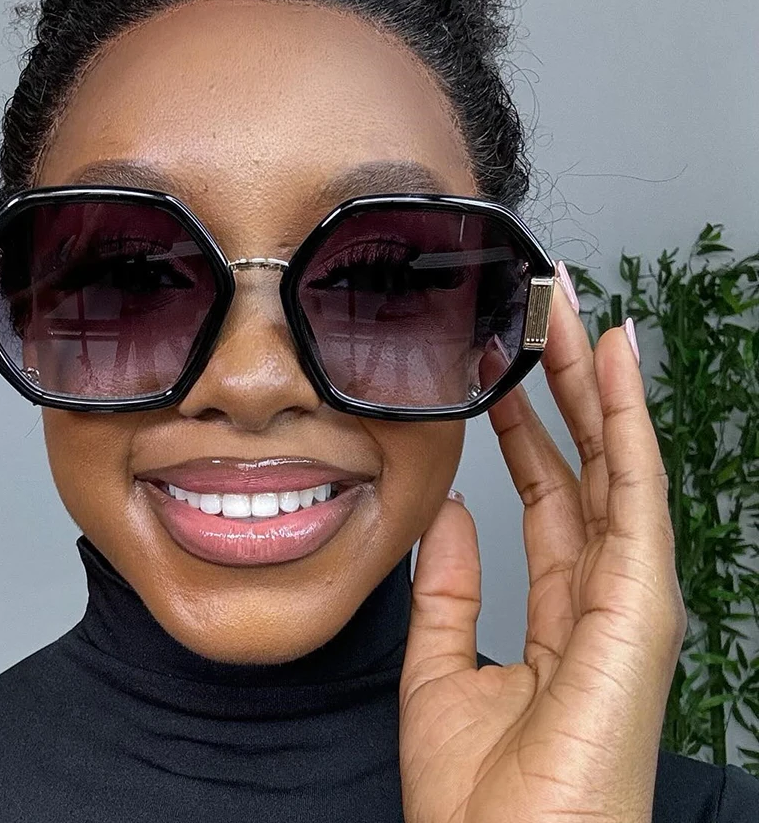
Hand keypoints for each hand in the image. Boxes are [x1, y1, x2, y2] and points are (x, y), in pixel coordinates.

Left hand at [398, 280, 686, 822]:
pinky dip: (625, 422)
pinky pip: (634, 493)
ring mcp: (631, 600)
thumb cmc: (480, 805)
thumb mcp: (439, 674)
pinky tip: (609, 363)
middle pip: (588, 469)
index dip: (531, 431)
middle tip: (545, 315)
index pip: (549, 498)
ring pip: (618, 465)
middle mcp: (604, 599)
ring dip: (597, 383)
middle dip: (567, 388)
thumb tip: (451, 512)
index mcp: (560, 614)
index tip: (507, 370)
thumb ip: (446, 592)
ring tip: (575, 310)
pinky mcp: (642, 606)